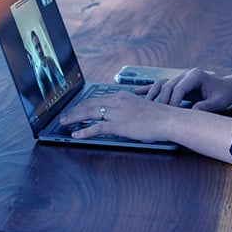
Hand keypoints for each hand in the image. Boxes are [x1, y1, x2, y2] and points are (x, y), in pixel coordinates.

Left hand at [59, 92, 177, 142]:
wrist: (167, 119)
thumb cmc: (158, 116)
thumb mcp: (140, 108)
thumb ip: (128, 110)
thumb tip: (121, 117)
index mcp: (121, 96)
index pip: (97, 99)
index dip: (83, 104)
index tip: (75, 108)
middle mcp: (116, 102)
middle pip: (89, 104)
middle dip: (74, 110)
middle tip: (64, 116)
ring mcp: (116, 113)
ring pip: (89, 113)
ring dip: (74, 118)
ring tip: (64, 123)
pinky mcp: (118, 125)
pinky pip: (96, 128)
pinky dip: (84, 131)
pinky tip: (76, 135)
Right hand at [139, 68, 231, 111]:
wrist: (226, 88)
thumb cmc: (223, 95)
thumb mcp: (218, 102)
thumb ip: (206, 106)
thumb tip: (193, 112)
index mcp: (195, 75)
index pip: (179, 87)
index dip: (173, 101)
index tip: (170, 114)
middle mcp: (185, 73)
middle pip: (168, 86)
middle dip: (162, 100)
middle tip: (158, 115)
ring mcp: (179, 76)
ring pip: (161, 83)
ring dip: (152, 93)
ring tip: (143, 104)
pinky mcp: (176, 82)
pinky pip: (160, 84)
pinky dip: (149, 89)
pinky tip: (137, 93)